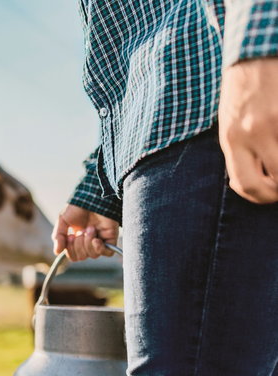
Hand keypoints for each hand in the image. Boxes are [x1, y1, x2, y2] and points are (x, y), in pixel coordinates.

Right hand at [53, 204, 119, 261]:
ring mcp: (100, 240)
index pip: (73, 255)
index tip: (69, 236)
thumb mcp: (63, 220)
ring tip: (90, 228)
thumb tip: (57, 252)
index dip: (70, 250)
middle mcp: (89, 241)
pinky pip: (107, 253)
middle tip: (81, 231)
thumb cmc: (78, 206)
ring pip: (93, 255)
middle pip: (82, 257)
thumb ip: (58, 236)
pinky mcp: (111, 237)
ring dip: (88, 243)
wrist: (92, 196)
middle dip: (79, 246)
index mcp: (77, 238)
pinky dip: (100, 249)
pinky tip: (96, 240)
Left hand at [219, 57, 277, 203]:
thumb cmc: (242, 89)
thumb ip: (238, 150)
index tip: (270, 192)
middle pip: (275, 184)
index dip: (262, 197)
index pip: (247, 186)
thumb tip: (247, 182)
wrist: (256, 51)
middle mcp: (252, 133)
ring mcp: (274, 123)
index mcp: (232, 138)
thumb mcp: (230, 122)